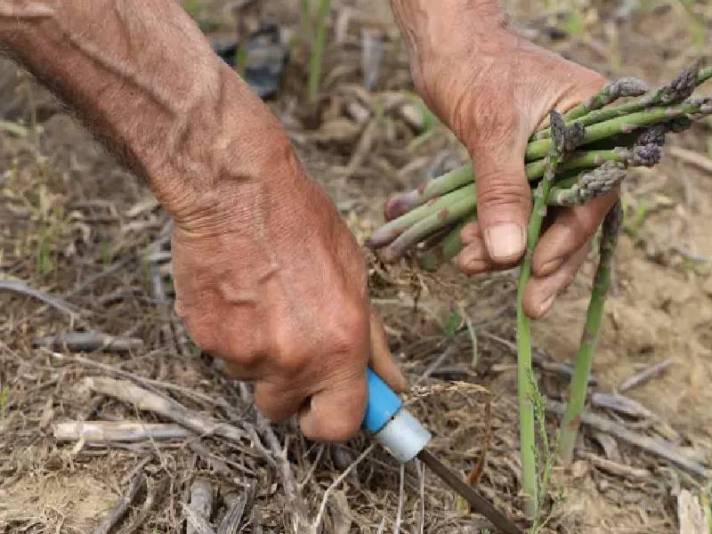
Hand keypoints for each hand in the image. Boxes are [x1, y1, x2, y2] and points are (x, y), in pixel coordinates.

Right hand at [170, 145, 405, 441]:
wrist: (236, 191)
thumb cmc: (302, 224)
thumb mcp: (356, 279)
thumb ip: (373, 341)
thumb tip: (394, 383)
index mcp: (341, 346)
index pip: (338, 426)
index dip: (332, 422)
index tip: (328, 410)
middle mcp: (294, 358)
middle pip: (284, 410)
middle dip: (290, 388)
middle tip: (293, 342)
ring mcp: (244, 352)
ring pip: (251, 378)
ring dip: (259, 354)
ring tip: (265, 299)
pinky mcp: (205, 338)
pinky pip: (221, 354)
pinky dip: (230, 333)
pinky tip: (240, 292)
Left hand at [407, 20, 614, 318]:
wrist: (444, 43)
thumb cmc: (475, 67)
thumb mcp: (490, 130)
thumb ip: (502, 192)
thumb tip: (510, 255)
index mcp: (598, 121)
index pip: (594, 192)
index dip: (568, 236)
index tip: (537, 269)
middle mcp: (586, 142)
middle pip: (575, 215)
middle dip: (547, 261)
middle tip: (530, 305)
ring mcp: (557, 156)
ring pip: (544, 218)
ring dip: (511, 248)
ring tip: (471, 263)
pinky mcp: (528, 166)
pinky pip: (520, 209)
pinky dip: (496, 231)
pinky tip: (469, 249)